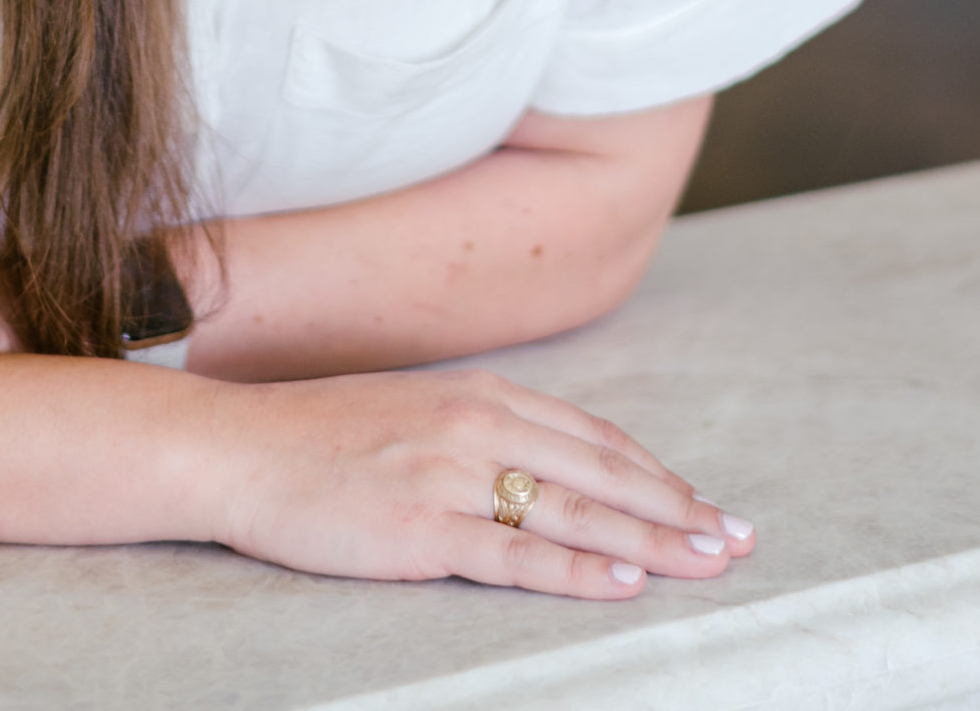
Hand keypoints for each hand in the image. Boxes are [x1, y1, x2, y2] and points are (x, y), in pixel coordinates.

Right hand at [210, 367, 755, 598]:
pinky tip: (624, 582)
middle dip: (680, 510)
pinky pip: (516, 555)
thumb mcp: (418, 413)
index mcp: (481, 395)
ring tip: (710, 563)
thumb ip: (485, 433)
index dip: (658, 475)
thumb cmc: (323, 438)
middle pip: (602, 473)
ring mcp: (450, 476)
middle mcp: (476, 426)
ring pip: (576, 512)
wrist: (238, 449)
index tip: (709, 505)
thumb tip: (549, 469)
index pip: (594, 440)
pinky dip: (578, 570)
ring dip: (654, 540)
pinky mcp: (421, 529)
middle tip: (741, 539)